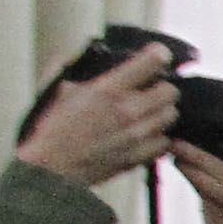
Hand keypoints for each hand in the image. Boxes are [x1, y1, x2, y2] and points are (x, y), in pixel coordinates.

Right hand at [14, 44, 177, 187]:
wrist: (52, 169)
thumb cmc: (51, 129)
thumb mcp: (59, 90)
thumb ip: (77, 70)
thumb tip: (89, 54)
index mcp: (107, 90)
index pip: (150, 63)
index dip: (157, 56)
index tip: (157, 56)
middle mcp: (127, 111)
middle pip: (170, 91)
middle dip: (161, 88)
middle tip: (149, 91)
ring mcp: (137, 135)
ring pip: (171, 115)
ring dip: (161, 112)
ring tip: (145, 113)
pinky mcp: (140, 156)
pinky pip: (165, 141)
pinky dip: (159, 137)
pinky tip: (144, 134)